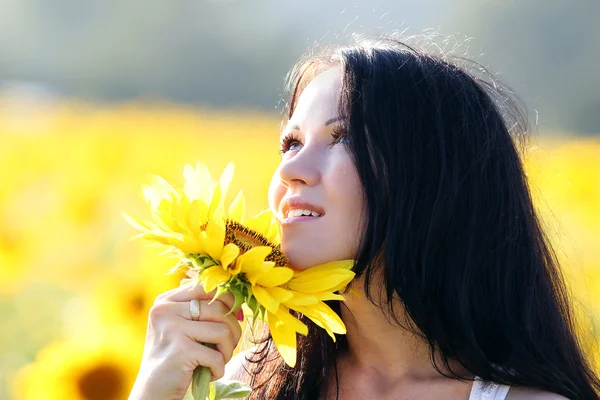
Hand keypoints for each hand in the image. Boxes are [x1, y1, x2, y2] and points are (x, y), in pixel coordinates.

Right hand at [129, 282, 242, 399]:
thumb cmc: (175, 357)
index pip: (207, 287)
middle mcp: (165, 310)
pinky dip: (218, 369)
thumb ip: (202, 309)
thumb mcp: (182, 326)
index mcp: (166, 300)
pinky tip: (208, 373)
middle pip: (219, 309)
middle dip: (233, 330)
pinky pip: (217, 356)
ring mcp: (171, 329)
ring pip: (223, 331)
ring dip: (227, 351)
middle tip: (227, 346)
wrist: (153, 391)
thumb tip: (238, 299)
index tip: (235, 316)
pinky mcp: (180, 351)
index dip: (229, 300)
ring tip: (217, 361)